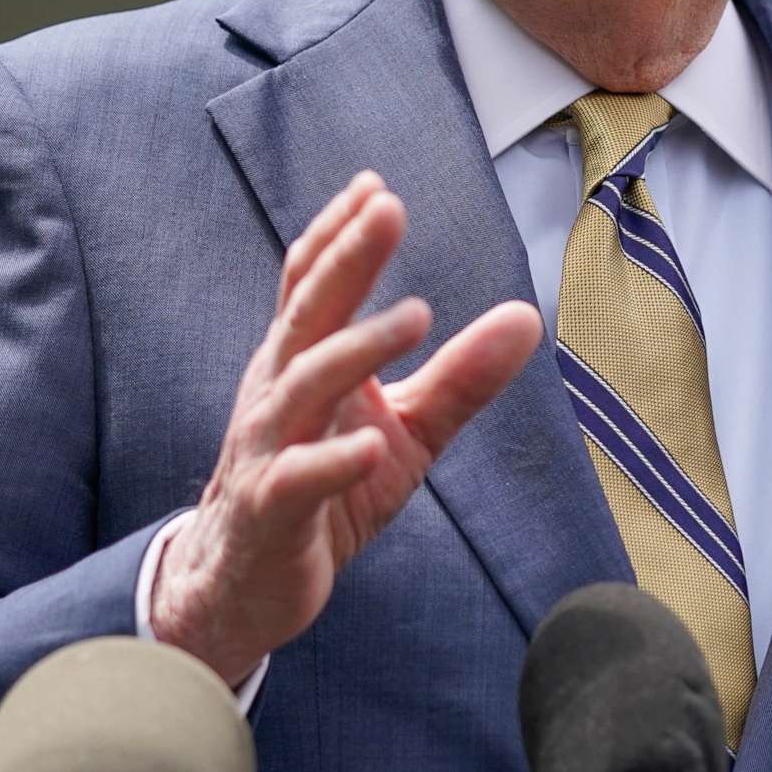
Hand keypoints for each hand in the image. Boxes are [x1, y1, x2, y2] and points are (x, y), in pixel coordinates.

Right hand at [150, 171, 543, 685]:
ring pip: (303, 386)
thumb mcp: (405, 432)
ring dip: (357, 348)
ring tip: (415, 315)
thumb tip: (527, 317)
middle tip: (386, 207)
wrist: (244, 586)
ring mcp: (267, 451)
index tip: (376, 186)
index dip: (339, 235)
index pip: (312, 286)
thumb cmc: (324, 492)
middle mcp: (276, 394)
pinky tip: (372, 445)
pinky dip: (333, 461)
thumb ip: (460, 378)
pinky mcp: (272, 512)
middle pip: (308, 313)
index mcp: (302, 364)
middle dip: (345, 258)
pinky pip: (298, 480)